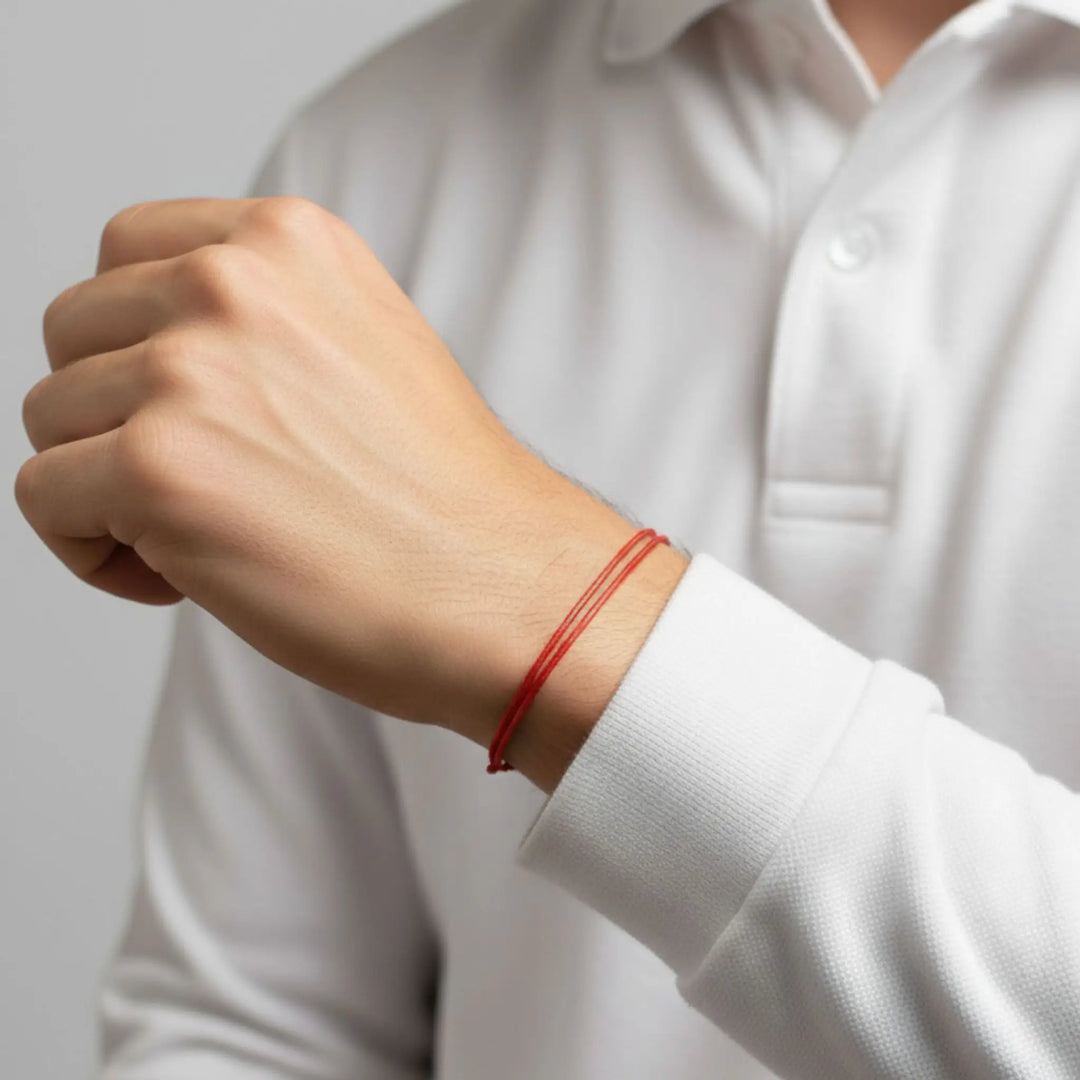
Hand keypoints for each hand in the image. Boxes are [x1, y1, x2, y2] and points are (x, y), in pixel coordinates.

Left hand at [16, 197, 686, 747]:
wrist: (508, 589)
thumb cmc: (447, 502)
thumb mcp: (363, 349)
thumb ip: (263, 323)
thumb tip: (148, 357)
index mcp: (290, 242)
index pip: (127, 249)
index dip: (134, 341)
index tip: (180, 409)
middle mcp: (233, 283)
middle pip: (72, 334)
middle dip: (113, 416)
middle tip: (196, 486)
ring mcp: (190, 370)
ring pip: (52, 420)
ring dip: (105, 488)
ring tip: (201, 538)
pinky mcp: (157, 467)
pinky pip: (46, 500)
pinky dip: (93, 551)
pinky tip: (178, 577)